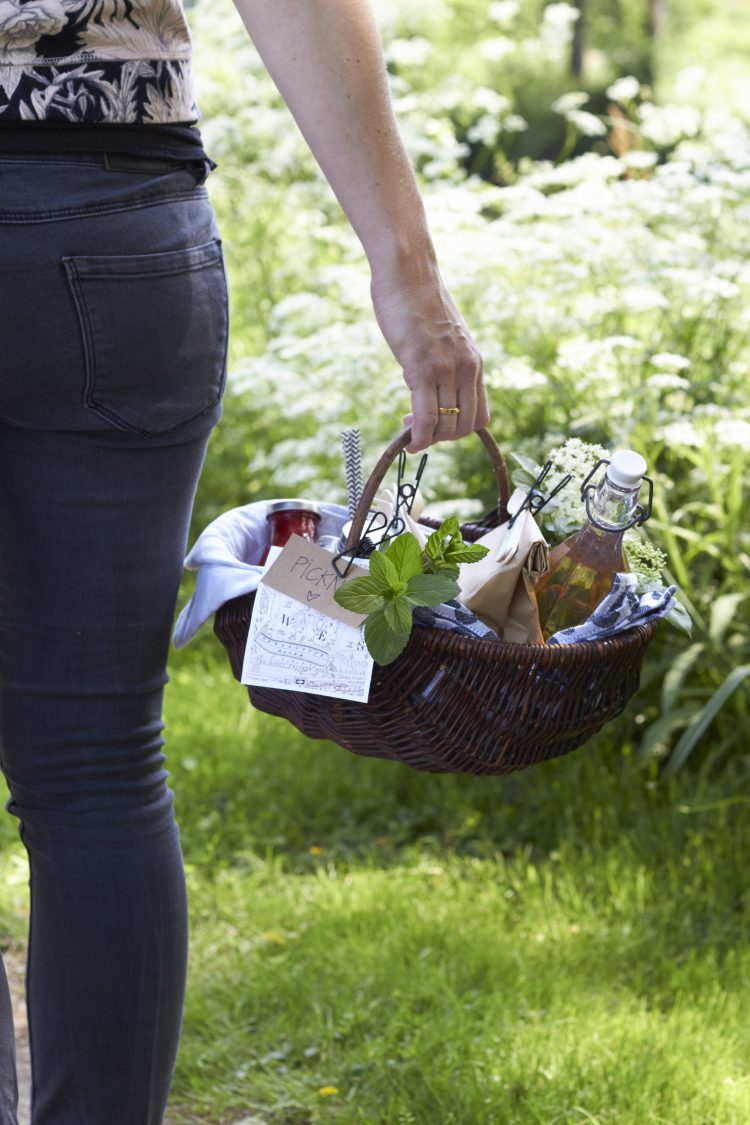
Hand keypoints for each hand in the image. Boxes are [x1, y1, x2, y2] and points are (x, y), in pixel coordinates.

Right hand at [369, 257, 490, 452]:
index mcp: (474, 362)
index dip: (459, 431)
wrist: (408, 271)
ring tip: (409, 431)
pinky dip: (418, 438)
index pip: (480, 416)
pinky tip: (407, 441)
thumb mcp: (442, 337)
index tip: (436, 425)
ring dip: (428, 440)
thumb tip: (430, 385)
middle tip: (417, 430)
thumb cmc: (416, 301)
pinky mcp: (423, 368)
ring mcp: (446, 370)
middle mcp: (467, 368)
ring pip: (447, 426)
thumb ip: (445, 361)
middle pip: (465, 427)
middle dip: (442, 439)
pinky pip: (427, 418)